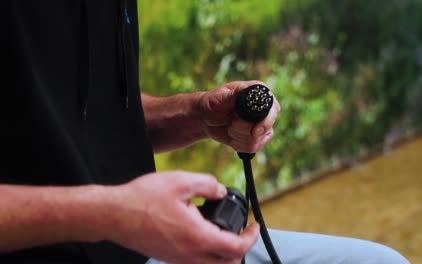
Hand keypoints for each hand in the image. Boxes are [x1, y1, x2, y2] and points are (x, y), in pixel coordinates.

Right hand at [109, 171, 259, 263]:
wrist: (113, 215)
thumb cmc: (143, 199)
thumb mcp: (180, 182)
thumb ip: (208, 184)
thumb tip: (221, 190)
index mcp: (197, 237)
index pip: (236, 248)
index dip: (251, 237)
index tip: (254, 225)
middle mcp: (190, 255)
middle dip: (240, 249)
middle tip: (241, 231)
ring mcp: (178, 259)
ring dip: (224, 253)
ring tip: (223, 231)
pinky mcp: (169, 257)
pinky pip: (196, 262)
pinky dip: (208, 253)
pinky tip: (201, 231)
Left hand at [199, 81, 280, 152]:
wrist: (205, 119)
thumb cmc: (211, 103)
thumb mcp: (218, 98)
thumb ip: (231, 95)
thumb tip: (242, 89)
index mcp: (259, 93)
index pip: (273, 108)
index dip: (266, 121)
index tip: (254, 131)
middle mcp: (264, 109)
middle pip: (267, 127)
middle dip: (247, 131)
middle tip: (232, 126)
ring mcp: (262, 124)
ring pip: (259, 139)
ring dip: (240, 137)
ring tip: (229, 128)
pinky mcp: (256, 138)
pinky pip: (253, 148)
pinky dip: (239, 145)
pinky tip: (232, 137)